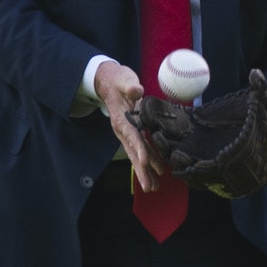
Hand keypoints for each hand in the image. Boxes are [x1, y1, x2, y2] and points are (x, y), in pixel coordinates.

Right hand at [94, 60, 165, 191]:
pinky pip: (141, 149)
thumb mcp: (124, 79)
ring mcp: (127, 133)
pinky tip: (157, 171)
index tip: (144, 162)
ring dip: (146, 171)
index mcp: (121, 118)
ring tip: (154, 187)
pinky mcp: (133, 133)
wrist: (109, 82)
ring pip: (137, 154)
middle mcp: (123, 130)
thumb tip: (137, 90)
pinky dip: (148, 161)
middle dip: (141, 170)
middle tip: (150, 186)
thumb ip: (130, 86)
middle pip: (133, 152)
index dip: (138, 148)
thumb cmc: (119, 80)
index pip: (132, 136)